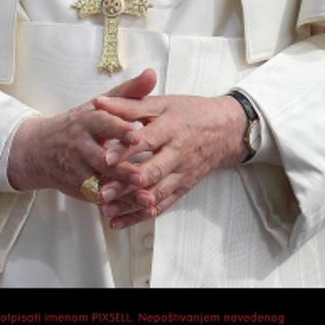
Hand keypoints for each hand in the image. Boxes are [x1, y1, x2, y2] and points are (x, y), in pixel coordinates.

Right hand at [7, 69, 158, 199]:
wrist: (38, 150)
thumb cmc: (78, 125)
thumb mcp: (99, 106)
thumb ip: (128, 92)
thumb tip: (151, 74)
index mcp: (86, 121)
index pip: (103, 124)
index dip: (119, 130)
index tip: (137, 133)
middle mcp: (79, 145)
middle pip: (101, 158)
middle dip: (121, 168)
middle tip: (142, 175)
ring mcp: (77, 168)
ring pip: (100, 181)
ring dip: (122, 191)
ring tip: (145, 197)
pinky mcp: (78, 187)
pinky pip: (98, 196)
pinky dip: (116, 204)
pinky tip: (134, 209)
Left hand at [91, 92, 247, 228]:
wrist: (225, 130)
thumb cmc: (189, 113)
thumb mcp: (161, 103)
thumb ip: (128, 105)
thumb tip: (99, 102)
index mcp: (170, 129)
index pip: (146, 140)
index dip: (126, 149)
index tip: (106, 158)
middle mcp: (177, 154)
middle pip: (152, 171)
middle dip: (127, 184)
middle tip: (103, 191)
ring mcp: (181, 174)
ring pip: (156, 193)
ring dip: (131, 204)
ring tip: (107, 210)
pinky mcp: (182, 188)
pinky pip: (162, 205)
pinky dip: (140, 215)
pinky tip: (120, 222)